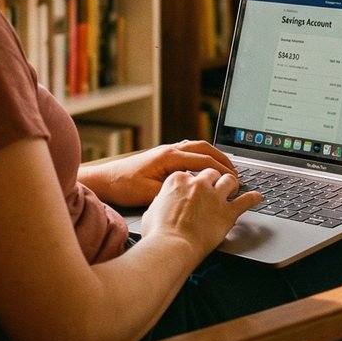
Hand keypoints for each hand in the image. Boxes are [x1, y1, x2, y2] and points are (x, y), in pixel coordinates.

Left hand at [80, 139, 239, 207]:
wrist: (105, 180)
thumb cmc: (124, 187)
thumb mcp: (150, 193)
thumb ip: (174, 190)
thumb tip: (194, 191)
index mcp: (169, 156)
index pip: (202, 161)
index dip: (220, 171)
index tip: (234, 180)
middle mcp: (169, 150)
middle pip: (203, 148)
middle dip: (222, 159)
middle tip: (236, 172)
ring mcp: (166, 151)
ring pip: (196, 147)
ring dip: (213, 155)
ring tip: (226, 167)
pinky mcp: (162, 156)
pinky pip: (188, 150)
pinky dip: (202, 156)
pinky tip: (206, 165)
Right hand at [138, 167, 260, 253]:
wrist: (171, 247)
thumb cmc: (158, 233)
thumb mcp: (152, 210)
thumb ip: (163, 201)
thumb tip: (164, 202)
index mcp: (178, 180)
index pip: (190, 173)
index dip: (194, 181)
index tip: (196, 187)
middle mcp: (198, 183)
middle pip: (211, 173)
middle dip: (214, 179)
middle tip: (215, 186)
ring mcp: (214, 196)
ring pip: (229, 180)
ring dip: (232, 183)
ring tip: (234, 187)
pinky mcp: (227, 211)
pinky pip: (246, 200)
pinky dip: (254, 198)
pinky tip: (258, 197)